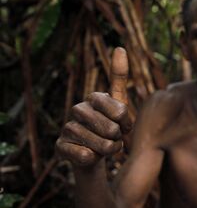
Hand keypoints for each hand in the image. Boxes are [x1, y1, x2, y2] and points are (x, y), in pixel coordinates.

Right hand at [56, 48, 131, 166]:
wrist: (93, 153)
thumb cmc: (110, 126)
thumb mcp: (120, 104)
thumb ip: (119, 78)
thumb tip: (119, 47)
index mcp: (94, 98)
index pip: (120, 111)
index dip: (126, 124)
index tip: (122, 124)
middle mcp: (78, 109)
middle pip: (112, 129)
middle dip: (118, 139)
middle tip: (112, 138)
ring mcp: (67, 128)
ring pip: (101, 145)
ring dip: (109, 150)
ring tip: (103, 147)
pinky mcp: (59, 147)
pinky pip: (85, 156)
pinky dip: (93, 159)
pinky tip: (89, 155)